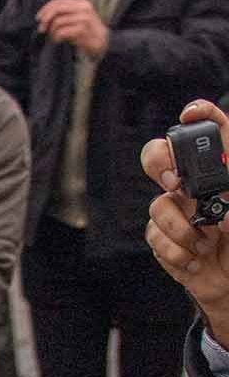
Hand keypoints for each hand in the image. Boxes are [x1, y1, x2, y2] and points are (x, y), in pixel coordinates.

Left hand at [35, 0, 108, 60]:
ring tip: (55, 36)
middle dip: (46, 19)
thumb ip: (64, 13)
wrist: (103, 42)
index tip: (38, 18)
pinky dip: (56, 37)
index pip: (59, 0)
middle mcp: (84, 8)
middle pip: (57, 8)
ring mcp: (84, 18)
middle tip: (41, 29)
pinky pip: (62, 32)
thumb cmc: (86, 31)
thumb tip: (43, 16)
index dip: (46, 8)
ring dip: (52, 31)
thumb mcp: (77, 17)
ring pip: (58, 21)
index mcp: (82, 3)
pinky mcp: (83, 30)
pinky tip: (59, 40)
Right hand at [143, 99, 228, 334]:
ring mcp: (177, 212)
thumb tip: (219, 212)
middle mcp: (195, 188)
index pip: (212, 132)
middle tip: (175, 181)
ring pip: (158, 204)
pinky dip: (176, 253)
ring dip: (181, 229)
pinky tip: (195, 261)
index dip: (200, 114)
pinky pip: (155, 236)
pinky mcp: (164, 239)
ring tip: (204, 245)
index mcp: (222, 176)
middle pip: (161, 154)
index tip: (192, 114)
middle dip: (161, 162)